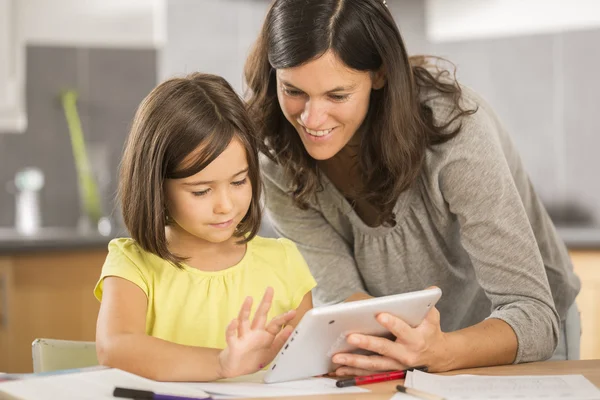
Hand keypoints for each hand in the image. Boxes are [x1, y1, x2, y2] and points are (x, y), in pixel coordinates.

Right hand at [218, 287, 295, 377]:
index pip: (275, 324)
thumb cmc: (251, 360)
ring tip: (249, 299)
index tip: (293, 311)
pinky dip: (231, 328)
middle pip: (260, 315)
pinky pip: (231, 335)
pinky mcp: (233, 344)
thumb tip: (290, 329)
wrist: (234, 370)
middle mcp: (254, 333)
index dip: (284, 318)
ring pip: (244, 320)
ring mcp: (243, 337)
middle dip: (265, 302)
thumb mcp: (270, 353)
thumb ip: (280, 342)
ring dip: (245, 310)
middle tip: (270, 289)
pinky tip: (234, 322)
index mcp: (265, 335)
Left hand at [332, 305, 451, 375]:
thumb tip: (430, 290)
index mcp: (416, 339)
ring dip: (354, 361)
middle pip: (384, 348)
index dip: (392, 323)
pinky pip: (369, 372)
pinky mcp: (388, 370)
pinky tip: (339, 368)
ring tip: (337, 357)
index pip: (403, 330)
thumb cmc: (430, 331)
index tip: (379, 314)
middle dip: (366, 343)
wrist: (437, 355)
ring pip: (373, 364)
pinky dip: (353, 371)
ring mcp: (395, 364)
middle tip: (350, 337)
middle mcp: (405, 354)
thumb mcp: (432, 317)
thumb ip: (428, 304)